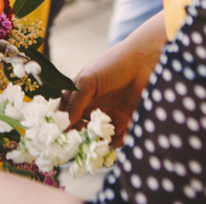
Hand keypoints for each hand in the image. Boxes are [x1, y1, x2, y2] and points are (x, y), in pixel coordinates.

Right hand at [60, 11, 166, 146]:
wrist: (144, 63)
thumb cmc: (111, 65)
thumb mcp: (87, 81)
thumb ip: (75, 102)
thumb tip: (65, 124)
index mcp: (78, 96)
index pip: (64, 114)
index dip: (61, 125)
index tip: (62, 135)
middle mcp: (91, 107)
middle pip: (79, 129)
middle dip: (79, 136)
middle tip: (82, 139)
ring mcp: (108, 116)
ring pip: (97, 137)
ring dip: (97, 141)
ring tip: (101, 138)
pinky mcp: (125, 122)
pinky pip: (116, 139)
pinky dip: (115, 141)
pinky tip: (118, 135)